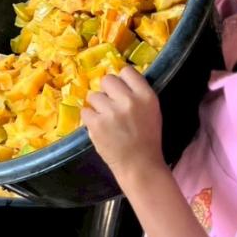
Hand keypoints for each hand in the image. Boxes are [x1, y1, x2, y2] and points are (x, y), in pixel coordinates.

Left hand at [80, 68, 164, 186]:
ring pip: (93, 96)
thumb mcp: (152, 111)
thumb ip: (137, 94)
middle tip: (110, 106)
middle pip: (107, 79)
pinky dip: (89, 119)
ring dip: (97, 106)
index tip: (119, 90)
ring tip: (106, 120)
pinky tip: (99, 128)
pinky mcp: (96, 124)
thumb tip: (118, 79)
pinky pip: (85, 111)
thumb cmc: (147, 139)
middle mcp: (129, 101)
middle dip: (106, 91)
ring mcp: (111, 112)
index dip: (121, 80)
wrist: (139, 165)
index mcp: (146, 96)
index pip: (127, 71)